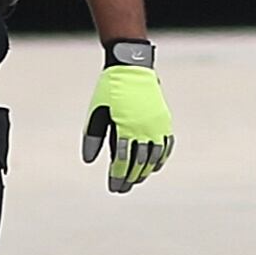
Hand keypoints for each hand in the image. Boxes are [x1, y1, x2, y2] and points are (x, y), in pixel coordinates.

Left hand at [83, 64, 171, 191]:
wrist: (132, 66)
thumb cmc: (110, 90)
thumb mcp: (97, 112)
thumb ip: (94, 137)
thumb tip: (89, 160)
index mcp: (126, 126)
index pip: (123, 159)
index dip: (118, 175)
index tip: (114, 187)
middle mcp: (144, 128)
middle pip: (139, 161)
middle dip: (130, 177)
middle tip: (123, 188)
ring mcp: (157, 124)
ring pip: (154, 155)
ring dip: (145, 170)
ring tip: (137, 180)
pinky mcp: (164, 120)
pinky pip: (166, 144)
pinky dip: (161, 158)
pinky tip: (155, 167)